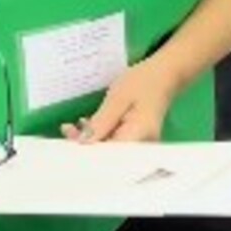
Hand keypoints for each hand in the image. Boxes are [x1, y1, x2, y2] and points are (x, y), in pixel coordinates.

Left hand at [62, 60, 181, 143]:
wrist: (164, 74)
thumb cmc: (143, 82)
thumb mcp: (118, 98)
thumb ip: (101, 122)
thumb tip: (83, 143)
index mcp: (139, 137)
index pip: (110, 156)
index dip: (87, 154)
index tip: (68, 145)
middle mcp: (142, 146)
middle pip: (109, 155)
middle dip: (85, 146)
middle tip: (67, 131)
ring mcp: (139, 144)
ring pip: (110, 149)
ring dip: (90, 139)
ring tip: (70, 127)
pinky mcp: (134, 139)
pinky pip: (115, 142)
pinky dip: (100, 135)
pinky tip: (86, 126)